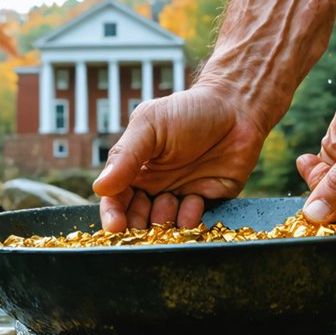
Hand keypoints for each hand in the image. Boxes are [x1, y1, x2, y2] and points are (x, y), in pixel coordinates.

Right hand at [92, 82, 267, 231]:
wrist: (235, 108)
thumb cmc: (188, 111)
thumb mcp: (149, 125)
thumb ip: (125, 156)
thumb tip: (100, 187)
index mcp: (135, 169)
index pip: (115, 199)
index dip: (112, 215)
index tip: (116, 227)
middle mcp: (156, 187)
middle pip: (137, 219)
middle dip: (138, 224)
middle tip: (144, 221)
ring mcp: (181, 196)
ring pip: (164, 225)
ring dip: (164, 221)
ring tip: (169, 202)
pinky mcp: (208, 202)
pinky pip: (193, 221)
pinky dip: (189, 218)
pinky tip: (193, 201)